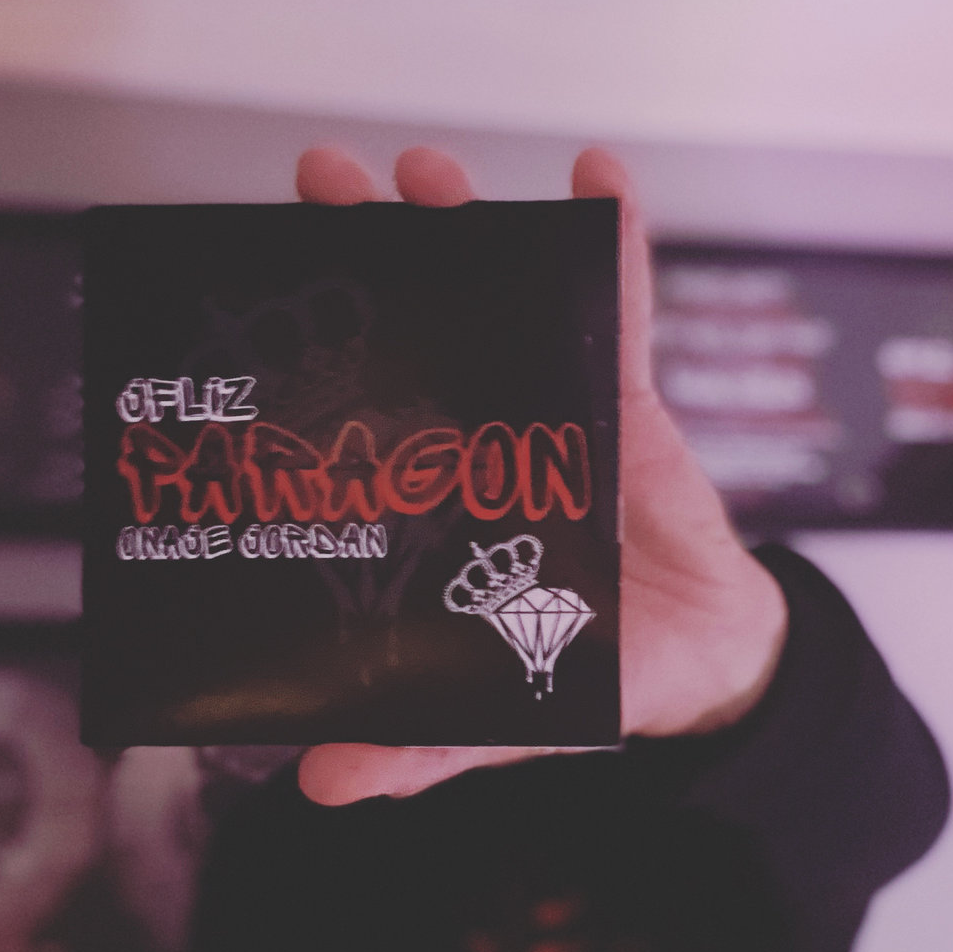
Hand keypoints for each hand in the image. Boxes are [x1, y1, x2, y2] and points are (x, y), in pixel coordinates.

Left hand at [296, 146, 787, 804]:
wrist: (700, 663)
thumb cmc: (589, 676)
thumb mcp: (492, 712)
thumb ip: (417, 741)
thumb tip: (318, 781)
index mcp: (433, 505)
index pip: (358, 415)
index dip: (308, 355)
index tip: (252, 295)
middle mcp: (480, 443)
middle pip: (417, 331)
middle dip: (368, 255)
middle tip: (321, 183)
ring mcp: (552, 412)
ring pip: (506, 302)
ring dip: (471, 228)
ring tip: (425, 171)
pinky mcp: (629, 404)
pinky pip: (625, 309)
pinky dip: (615, 244)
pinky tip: (599, 179)